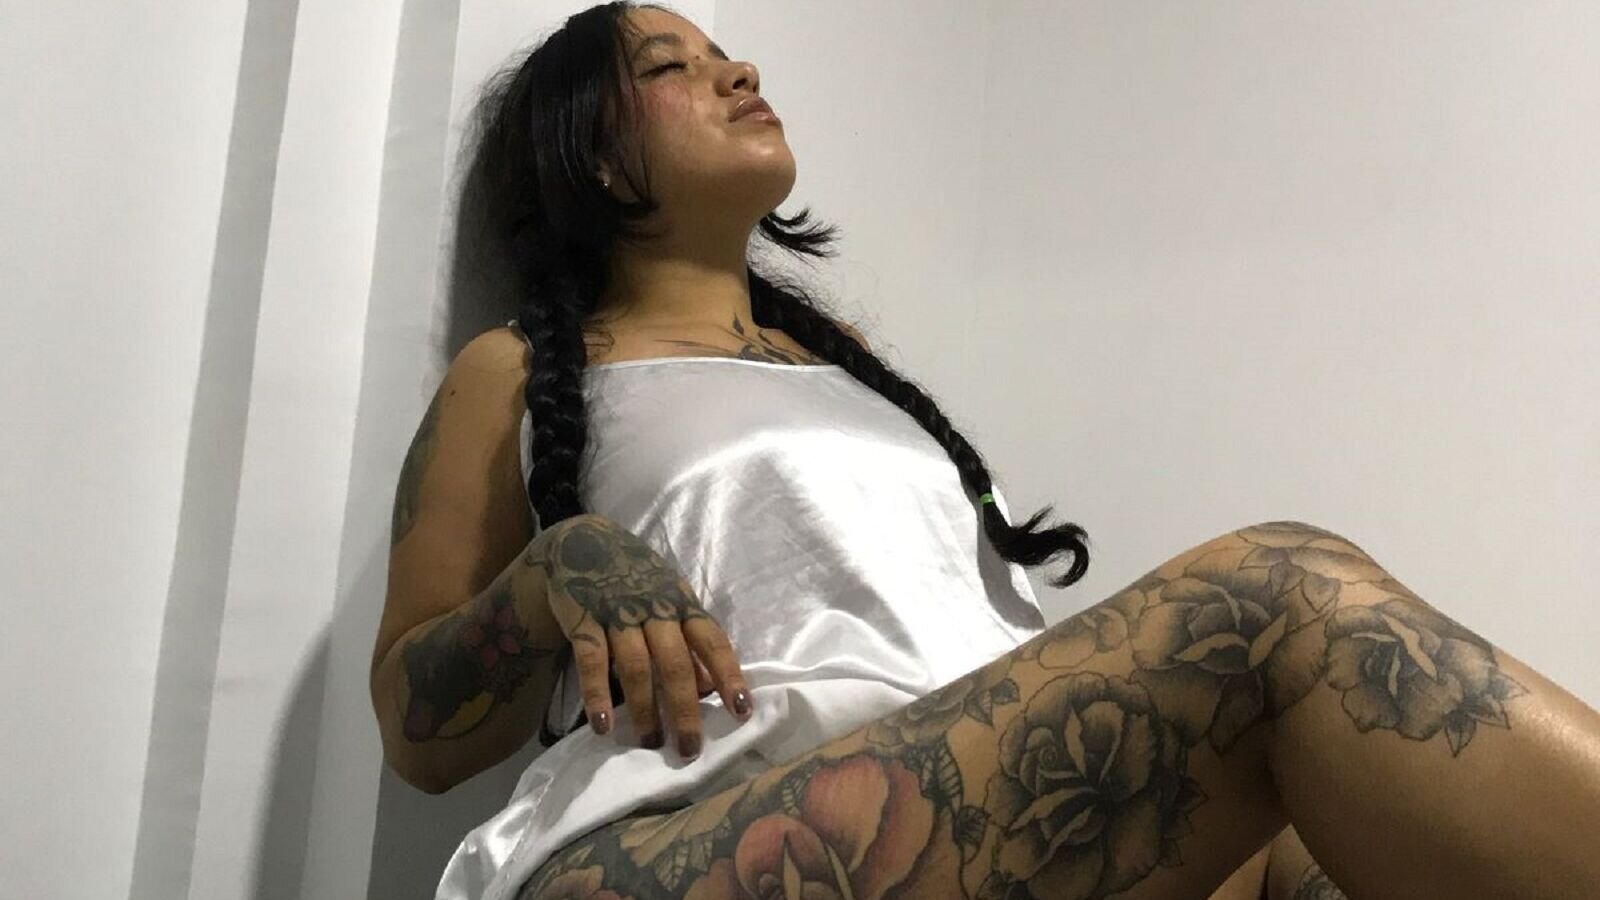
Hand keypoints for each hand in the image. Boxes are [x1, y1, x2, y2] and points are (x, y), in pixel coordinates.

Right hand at [536, 514, 752, 758]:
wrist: (582, 539)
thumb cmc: (636, 579)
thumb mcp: (669, 600)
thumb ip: (689, 640)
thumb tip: (712, 689)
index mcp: (681, 603)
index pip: (713, 641)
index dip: (730, 675)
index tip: (743, 711)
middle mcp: (654, 607)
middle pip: (676, 662)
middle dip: (685, 708)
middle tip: (689, 749)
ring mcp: (617, 611)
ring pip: (637, 665)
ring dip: (645, 707)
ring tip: (651, 741)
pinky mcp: (583, 617)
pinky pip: (592, 659)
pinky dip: (597, 693)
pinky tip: (601, 725)